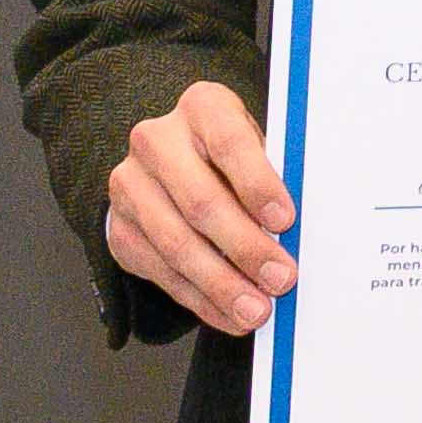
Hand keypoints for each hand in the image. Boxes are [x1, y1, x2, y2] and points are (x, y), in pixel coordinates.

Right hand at [108, 79, 294, 335]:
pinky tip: (229, 315)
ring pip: (177, 242)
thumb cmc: (235, 158)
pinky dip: (200, 299)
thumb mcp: (260, 148)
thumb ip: (277, 178)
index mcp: (203, 107)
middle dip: (245, 247)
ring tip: (257, 309)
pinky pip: (161, 272)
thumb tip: (302, 233)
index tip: (286, 221)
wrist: (172, 165)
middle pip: (201, 200)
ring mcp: (131, 185)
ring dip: (221, 284)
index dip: (258, 184)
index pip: (230, 143)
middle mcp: (157, 140)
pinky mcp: (119, 228)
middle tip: (281, 279)